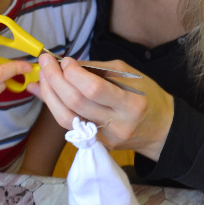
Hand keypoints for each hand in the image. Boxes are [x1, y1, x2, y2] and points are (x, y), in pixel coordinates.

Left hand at [30, 53, 173, 159]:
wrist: (161, 129)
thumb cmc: (147, 96)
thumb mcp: (129, 75)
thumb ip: (97, 70)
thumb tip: (67, 64)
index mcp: (131, 104)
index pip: (94, 89)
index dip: (74, 73)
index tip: (66, 60)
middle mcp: (117, 124)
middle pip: (76, 103)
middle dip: (55, 80)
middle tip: (46, 62)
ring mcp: (105, 138)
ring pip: (66, 118)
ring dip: (49, 94)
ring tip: (42, 76)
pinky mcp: (96, 144)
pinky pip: (69, 124)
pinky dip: (54, 106)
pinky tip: (45, 92)